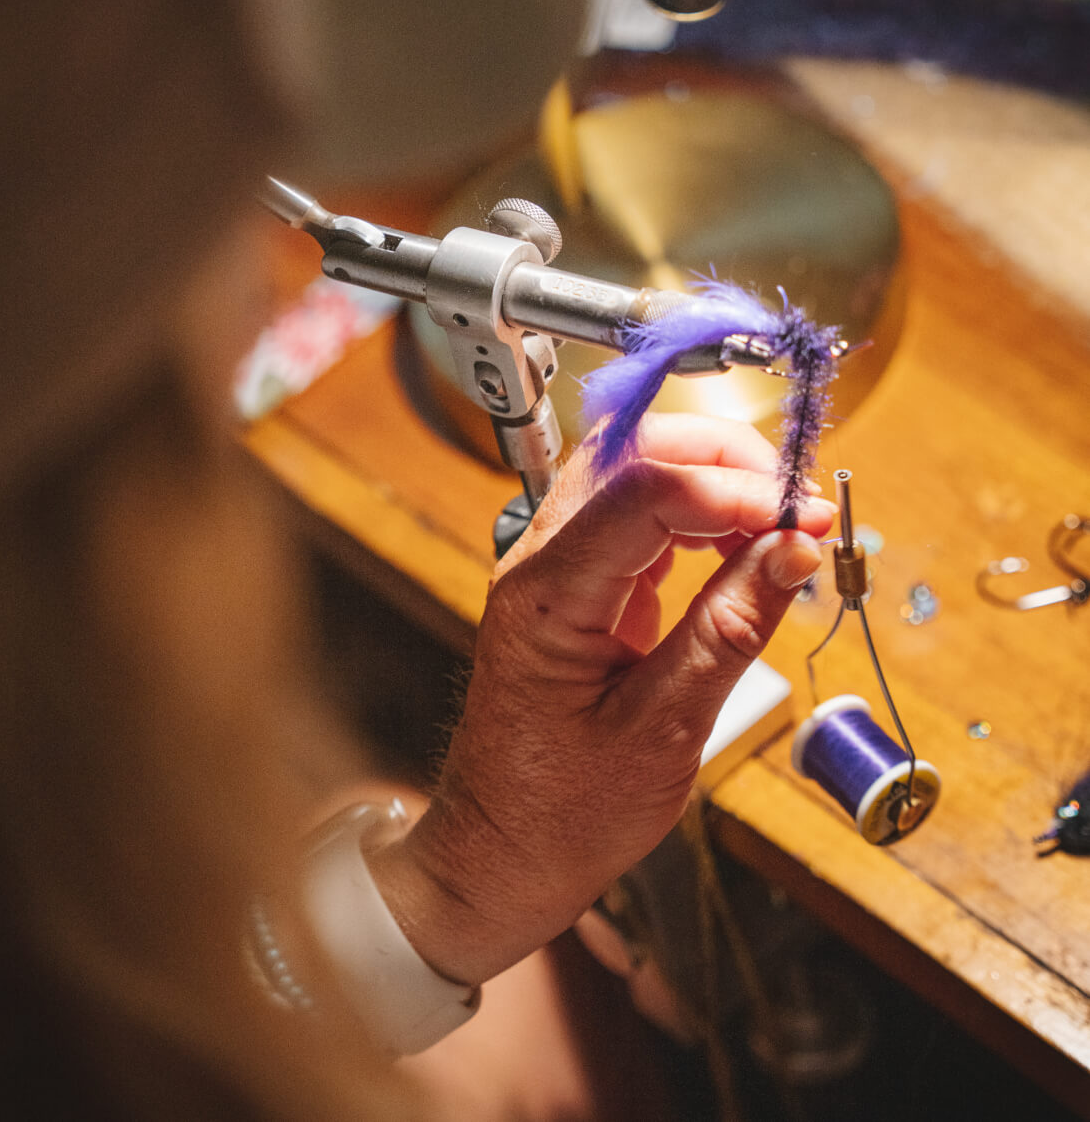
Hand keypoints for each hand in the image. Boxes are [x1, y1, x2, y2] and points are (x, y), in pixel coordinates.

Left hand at [369, 414, 832, 987]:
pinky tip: (742, 549)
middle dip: (722, 461)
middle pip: (630, 456)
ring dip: (712, 484)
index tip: (804, 516)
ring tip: (782, 529)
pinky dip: (696, 520)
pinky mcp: (575, 587)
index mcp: (547, 597)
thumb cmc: (564, 811)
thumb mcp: (664, 732)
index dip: (733, 489)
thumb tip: (794, 550)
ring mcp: (552, 570)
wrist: (502, 850)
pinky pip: (635, 521)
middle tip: (798, 506)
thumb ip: (730, 631)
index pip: (642, 491)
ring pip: (633, 476)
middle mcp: (539, 564)